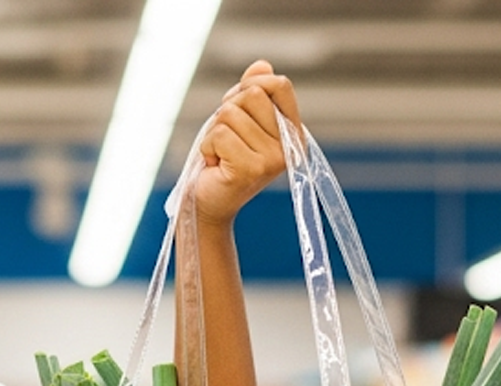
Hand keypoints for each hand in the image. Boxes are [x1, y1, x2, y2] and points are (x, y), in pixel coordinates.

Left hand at [191, 60, 303, 224]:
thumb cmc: (224, 161)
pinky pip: (219, 135)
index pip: (280, 85)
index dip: (252, 84)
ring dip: (214, 134)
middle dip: (227, 111)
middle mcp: (289, 146)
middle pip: (252, 94)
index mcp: (293, 132)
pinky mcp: (251, 170)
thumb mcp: (239, 122)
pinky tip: (215, 165)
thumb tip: (261, 65)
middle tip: (224, 140)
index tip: (236, 105)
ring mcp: (272, 160)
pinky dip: (207, 148)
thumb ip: (252, 93)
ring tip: (220, 156)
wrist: (209, 205)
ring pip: (230, 114)